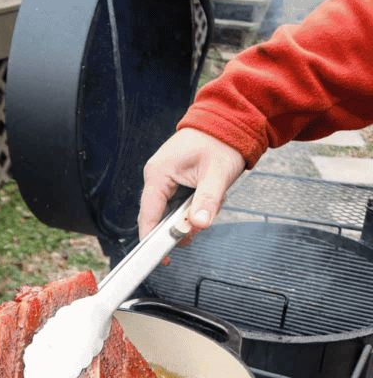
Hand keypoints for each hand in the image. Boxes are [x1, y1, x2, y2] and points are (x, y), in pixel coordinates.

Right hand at [138, 128, 245, 245]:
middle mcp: (156, 176)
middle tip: (202, 225)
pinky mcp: (174, 179)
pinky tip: (210, 194)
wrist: (229, 119)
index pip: (149, 214)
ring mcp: (164, 177)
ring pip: (172, 210)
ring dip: (192, 213)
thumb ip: (207, 200)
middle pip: (160, 215)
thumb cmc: (222, 140)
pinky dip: (195, 204)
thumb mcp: (218, 173)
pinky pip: (179, 201)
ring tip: (214, 200)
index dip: (153, 238)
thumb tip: (198, 225)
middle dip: (182, 224)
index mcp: (158, 173)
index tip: (162, 257)